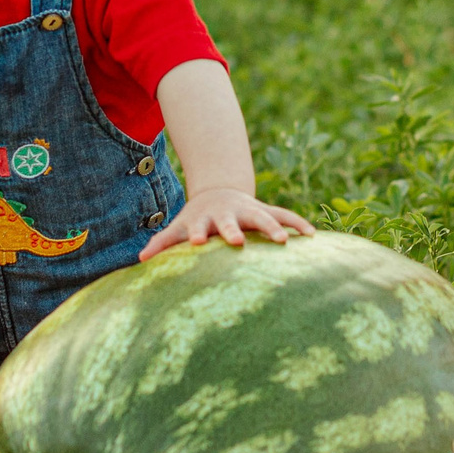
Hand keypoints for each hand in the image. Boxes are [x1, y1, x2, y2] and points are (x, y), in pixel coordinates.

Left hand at [140, 188, 316, 259]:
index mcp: (205, 219)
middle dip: (235, 230)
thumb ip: (162, 242)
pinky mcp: (266, 210)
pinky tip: (313, 236)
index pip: (200, 226)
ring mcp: (249, 210)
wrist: (218, 193)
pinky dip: (298, 224)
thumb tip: (141, 259)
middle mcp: (229, 213)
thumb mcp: (179, 226)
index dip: (199, 233)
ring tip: (284, 242)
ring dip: (273, 228)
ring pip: (263, 217)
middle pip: (232, 222)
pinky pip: (285, 216)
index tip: (199, 242)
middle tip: (238, 242)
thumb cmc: (197, 219)